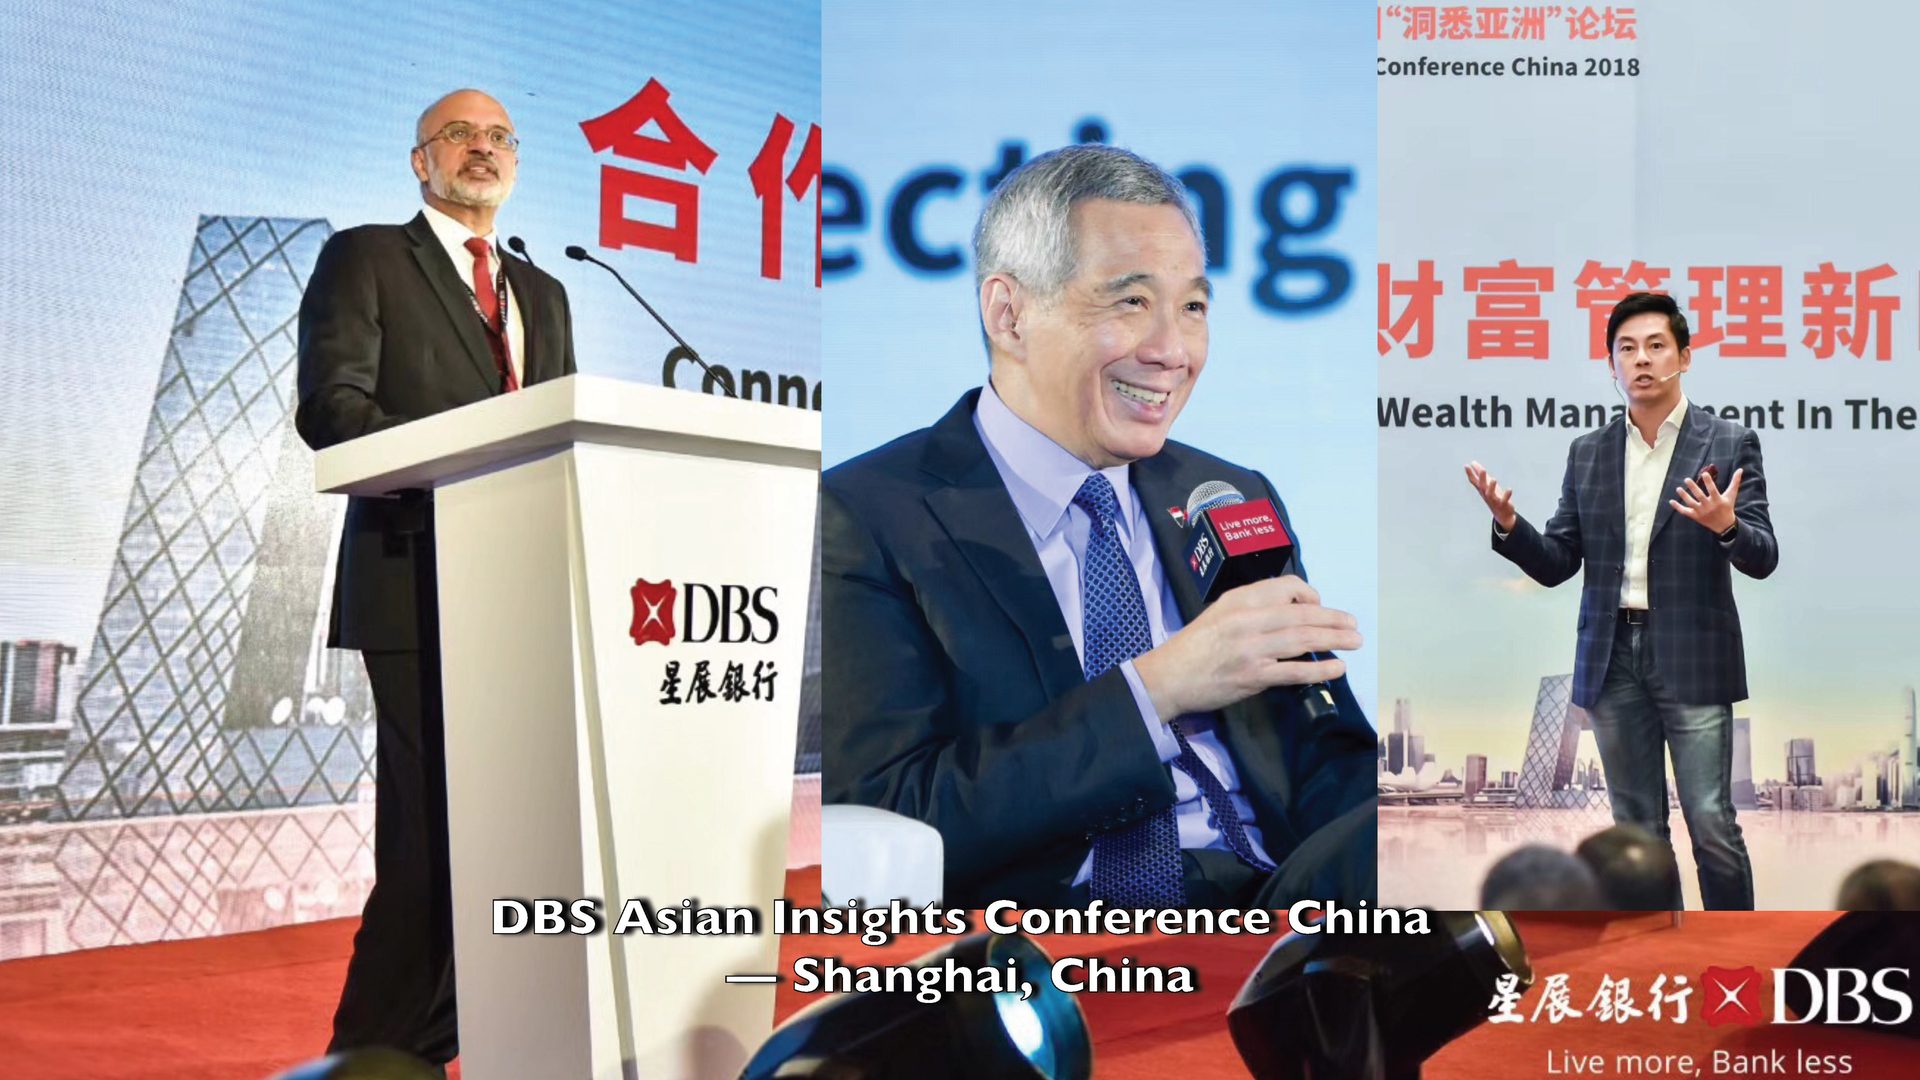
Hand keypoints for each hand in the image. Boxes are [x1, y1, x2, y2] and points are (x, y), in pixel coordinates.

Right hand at [1132, 576, 1361, 717]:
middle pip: (1301, 614)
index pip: (1285, 587)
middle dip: (1333, 619)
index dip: (1309, 595)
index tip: (1320, 606)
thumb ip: (1252, 610)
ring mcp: (1251, 648)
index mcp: (1239, 600)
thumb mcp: (1219, 613)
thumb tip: (1290, 615)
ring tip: (1355, 641)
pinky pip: (1294, 671)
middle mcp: (1247, 619)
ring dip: (1334, 639)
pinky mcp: (1253, 676)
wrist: (1168, 676)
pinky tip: (1337, 668)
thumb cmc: (1194, 646)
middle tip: (1353, 624)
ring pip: (1302, 639)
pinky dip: (1320, 669)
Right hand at [1464, 461, 1516, 531]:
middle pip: (1482, 486)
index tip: (1466, 465)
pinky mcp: (1503, 504)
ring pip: (1491, 494)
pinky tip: (1509, 489)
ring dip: (1492, 487)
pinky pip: (1504, 500)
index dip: (1470, 474)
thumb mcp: (1487, 484)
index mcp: (1482, 489)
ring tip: (1494, 479)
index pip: (1474, 481)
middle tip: (1483, 470)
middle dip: (1482, 479)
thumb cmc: (1493, 496)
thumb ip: (1479, 474)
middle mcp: (1486, 494)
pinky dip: (1506, 495)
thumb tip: (1473, 462)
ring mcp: (1494, 500)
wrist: (1501, 514)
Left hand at [1671, 466, 1742, 534]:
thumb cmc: (1727, 507)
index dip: (1708, 482)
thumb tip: (1740, 469)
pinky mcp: (1695, 517)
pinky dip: (1677, 507)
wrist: (1724, 525)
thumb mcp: (1731, 495)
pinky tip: (1671, 501)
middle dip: (1693, 487)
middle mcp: (1709, 506)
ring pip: (1690, 503)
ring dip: (1683, 496)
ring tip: (1678, 488)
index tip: (1703, 474)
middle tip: (1686, 479)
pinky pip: (1684, 512)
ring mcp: (1701, 512)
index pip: (1712, 490)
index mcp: (1718, 500)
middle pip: (1699, 496)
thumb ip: (1735, 482)